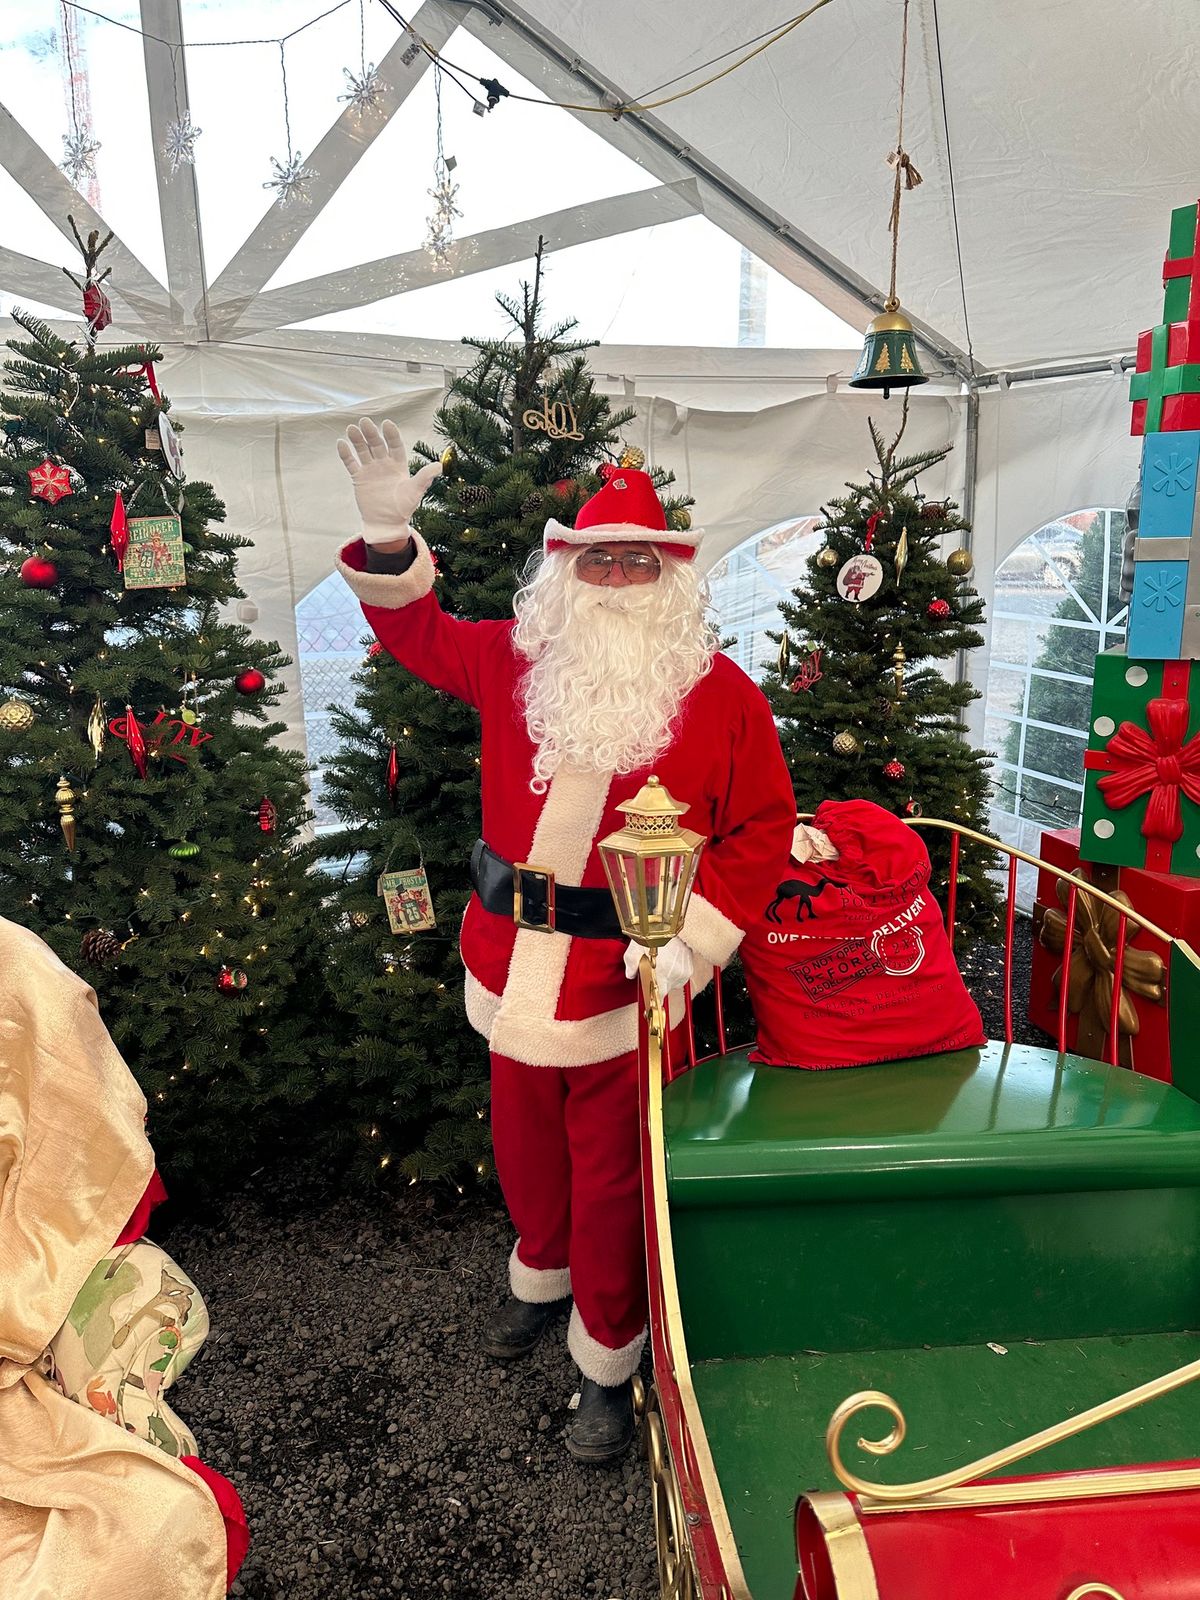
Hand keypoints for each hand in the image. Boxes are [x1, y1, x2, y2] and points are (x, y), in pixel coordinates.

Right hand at [336, 417, 441, 545]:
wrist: (386, 523)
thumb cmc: (403, 508)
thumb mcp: (415, 492)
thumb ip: (424, 477)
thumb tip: (439, 466)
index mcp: (398, 465)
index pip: (395, 445)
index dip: (391, 435)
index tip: (387, 424)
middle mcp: (384, 464)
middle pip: (376, 444)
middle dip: (371, 433)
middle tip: (365, 422)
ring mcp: (370, 470)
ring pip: (363, 450)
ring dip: (357, 440)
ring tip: (351, 428)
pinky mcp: (359, 478)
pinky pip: (351, 463)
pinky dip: (346, 454)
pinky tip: (341, 443)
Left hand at [623, 936, 694, 996]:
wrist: (669, 921)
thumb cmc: (653, 933)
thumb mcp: (634, 950)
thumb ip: (630, 965)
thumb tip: (630, 974)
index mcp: (662, 975)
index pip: (659, 996)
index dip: (654, 998)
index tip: (651, 1001)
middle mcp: (675, 974)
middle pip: (666, 988)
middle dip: (659, 982)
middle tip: (653, 969)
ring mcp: (684, 969)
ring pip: (675, 981)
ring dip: (668, 976)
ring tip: (663, 962)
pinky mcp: (691, 963)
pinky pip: (683, 973)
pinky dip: (676, 969)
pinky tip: (671, 959)